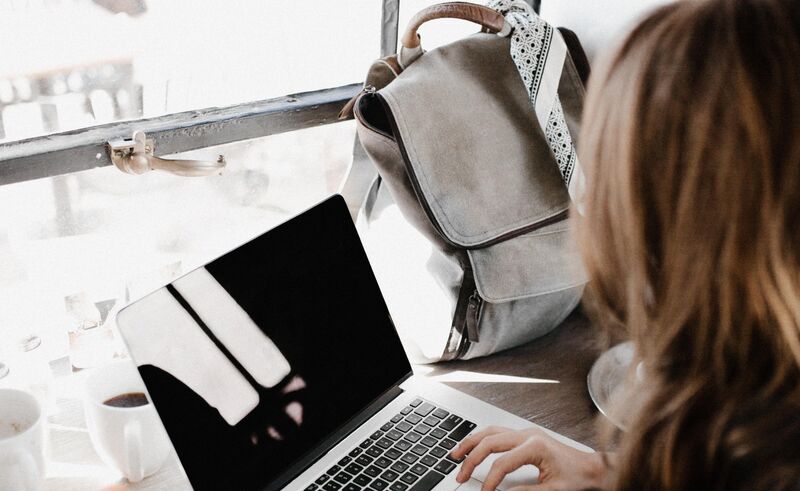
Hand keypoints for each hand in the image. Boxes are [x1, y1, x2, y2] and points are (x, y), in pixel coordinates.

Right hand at [450, 426, 606, 490]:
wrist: (593, 468)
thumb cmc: (577, 478)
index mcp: (535, 446)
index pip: (501, 463)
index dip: (489, 480)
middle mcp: (528, 435)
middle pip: (490, 442)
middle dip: (471, 459)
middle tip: (460, 475)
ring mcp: (526, 432)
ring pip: (491, 432)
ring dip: (472, 442)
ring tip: (456, 454)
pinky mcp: (526, 435)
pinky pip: (498, 432)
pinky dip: (483, 439)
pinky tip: (475, 446)